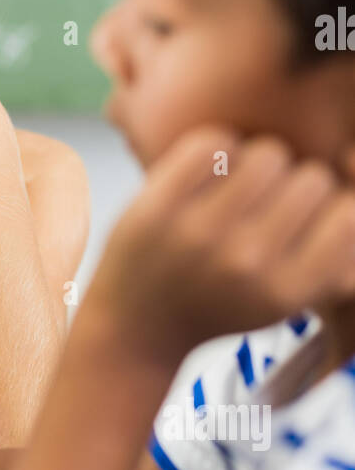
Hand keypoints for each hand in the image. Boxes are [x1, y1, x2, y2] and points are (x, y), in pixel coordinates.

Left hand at [82, 126, 354, 363]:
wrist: (137, 328)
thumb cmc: (223, 305)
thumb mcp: (284, 301)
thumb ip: (331, 260)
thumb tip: (354, 186)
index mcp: (284, 291)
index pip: (350, 216)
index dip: (336, 208)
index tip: (312, 219)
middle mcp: (245, 262)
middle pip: (312, 177)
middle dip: (297, 186)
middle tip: (270, 205)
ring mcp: (198, 231)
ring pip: (269, 153)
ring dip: (260, 163)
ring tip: (242, 188)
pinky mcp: (156, 205)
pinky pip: (214, 141)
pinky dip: (216, 150)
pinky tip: (208, 175)